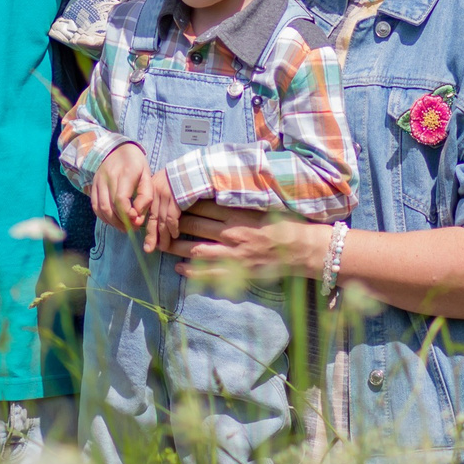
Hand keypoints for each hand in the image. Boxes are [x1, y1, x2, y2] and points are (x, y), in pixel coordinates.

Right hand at [91, 144, 151, 233]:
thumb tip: (137, 217)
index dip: (127, 214)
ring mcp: (98, 182)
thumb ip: (146, 196)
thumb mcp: (147, 175)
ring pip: (101, 209)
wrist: (116, 148)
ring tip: (124, 227)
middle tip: (132, 228)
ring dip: (112, 222)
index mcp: (125, 172)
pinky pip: (95, 206)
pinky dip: (104, 217)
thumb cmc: (135, 163)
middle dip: (121, 222)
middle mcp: (108, 177)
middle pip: (110, 207)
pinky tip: (114, 221)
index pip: (120, 199)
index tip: (136, 221)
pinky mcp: (92, 186)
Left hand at [142, 170, 181, 253]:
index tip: (147, 237)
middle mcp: (156, 191)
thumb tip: (161, 215)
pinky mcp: (175, 198)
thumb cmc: (187, 176)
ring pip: (161, 221)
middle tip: (148, 249)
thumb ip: (164, 196)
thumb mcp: (171, 183)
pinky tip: (175, 235)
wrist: (199, 167)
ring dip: (163, 236)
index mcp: (153, 187)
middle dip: (150, 235)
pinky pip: (171, 218)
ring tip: (163, 247)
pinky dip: (173, 228)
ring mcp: (165, 195)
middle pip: (152, 217)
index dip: (147, 225)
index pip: (148, 210)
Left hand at [170, 203, 326, 278]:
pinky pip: (209, 273)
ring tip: (163, 245)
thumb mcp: (262, 205)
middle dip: (175, 224)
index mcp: (239, 213)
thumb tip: (219, 190)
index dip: (185, 203)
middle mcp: (233, 232)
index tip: (172, 201)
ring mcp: (234, 254)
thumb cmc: (285, 224)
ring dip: (177, 247)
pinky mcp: (238, 271)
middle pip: (195, 225)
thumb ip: (241, 200)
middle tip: (160, 222)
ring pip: (197, 249)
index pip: (204, 205)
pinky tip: (179, 268)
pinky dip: (191, 271)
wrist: (303, 249)